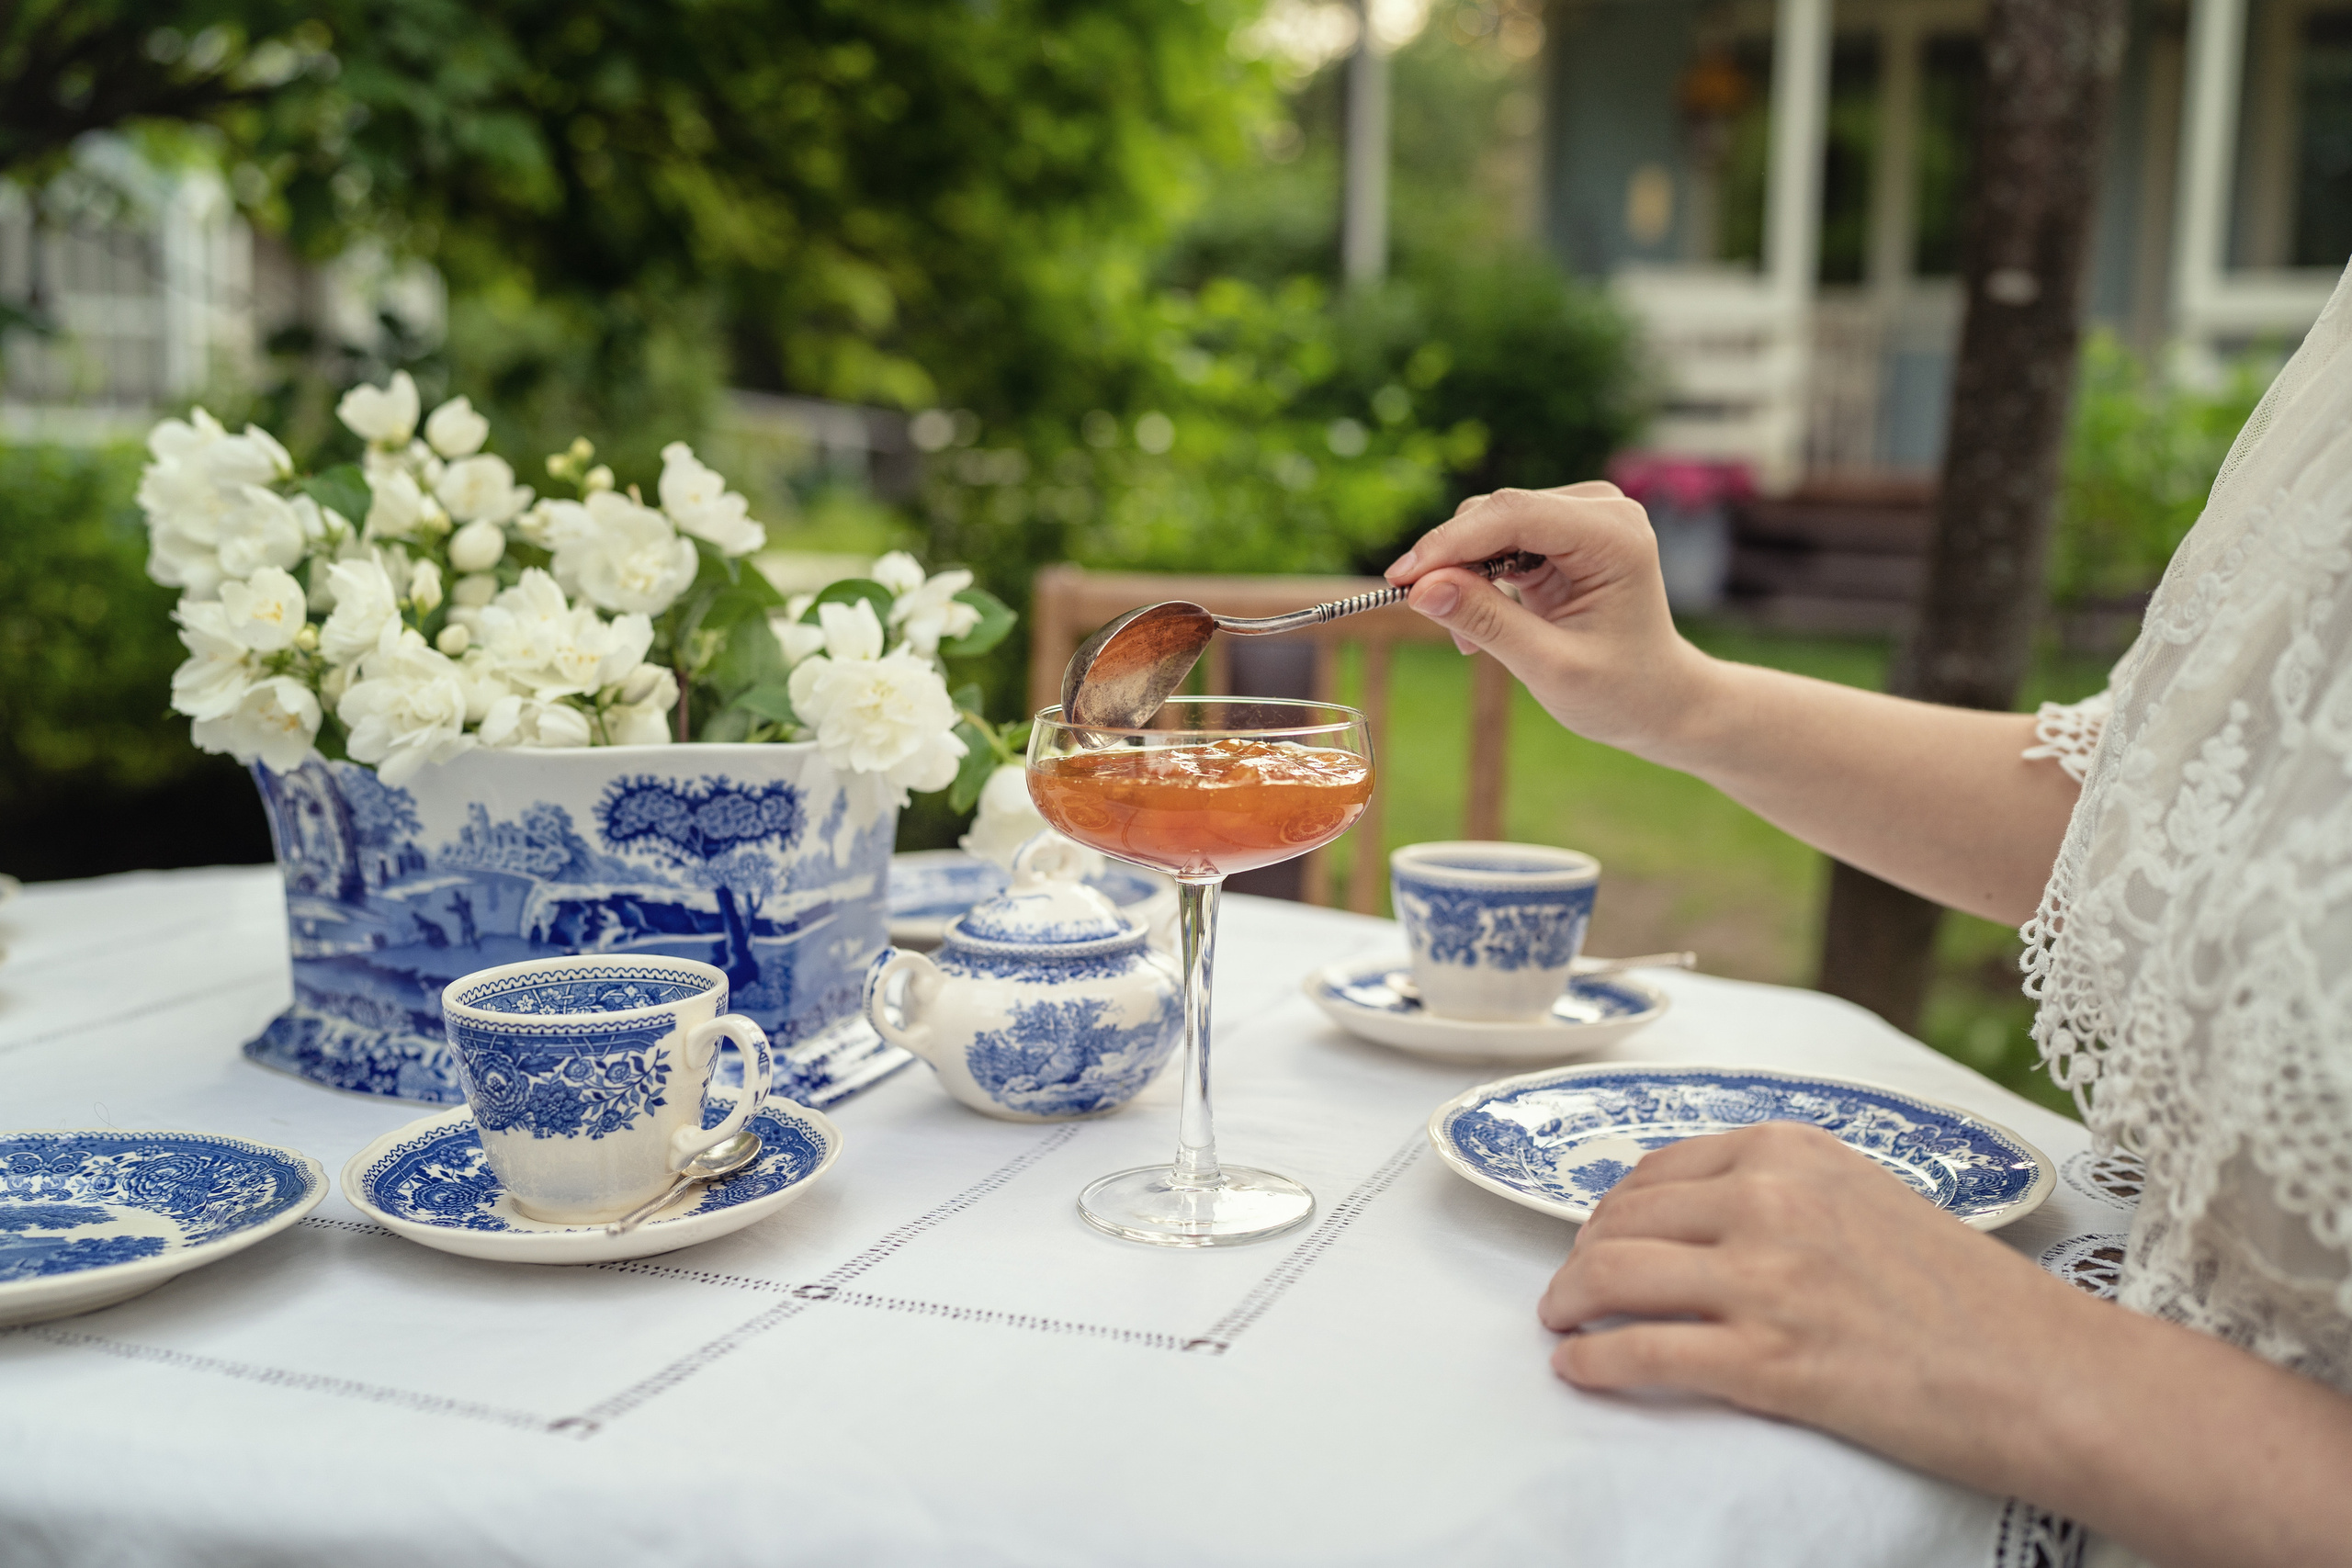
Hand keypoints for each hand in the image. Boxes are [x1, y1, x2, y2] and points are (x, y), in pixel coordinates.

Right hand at [1383, 484, 1718, 761]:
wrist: (1659, 699)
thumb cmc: (1619, 690)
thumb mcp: (1549, 666)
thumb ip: (1486, 622)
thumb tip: (1421, 589)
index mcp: (1614, 535)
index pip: (1514, 514)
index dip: (1450, 543)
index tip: (1399, 580)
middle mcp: (1601, 510)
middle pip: (1496, 512)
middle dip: (1451, 560)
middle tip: (1421, 612)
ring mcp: (1582, 517)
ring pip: (1489, 524)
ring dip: (1462, 574)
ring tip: (1468, 639)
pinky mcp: (1562, 533)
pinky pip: (1497, 540)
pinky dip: (1477, 578)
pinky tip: (1479, 625)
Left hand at [1538, 1123, 2351, 1567]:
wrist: (2048, 1374)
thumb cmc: (1973, 1299)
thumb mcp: (1871, 1199)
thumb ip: (1788, 1192)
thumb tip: (1701, 1213)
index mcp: (1794, 1153)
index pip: (1661, 1168)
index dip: (1617, 1206)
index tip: (1600, 1231)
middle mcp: (1768, 1201)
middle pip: (1624, 1220)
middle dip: (1583, 1254)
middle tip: (1571, 1285)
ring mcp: (1764, 1280)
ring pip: (1613, 1277)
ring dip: (1567, 1302)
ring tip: (1559, 1322)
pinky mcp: (1767, 1361)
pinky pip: (1640, 1353)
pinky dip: (1594, 1361)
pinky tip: (1578, 1368)